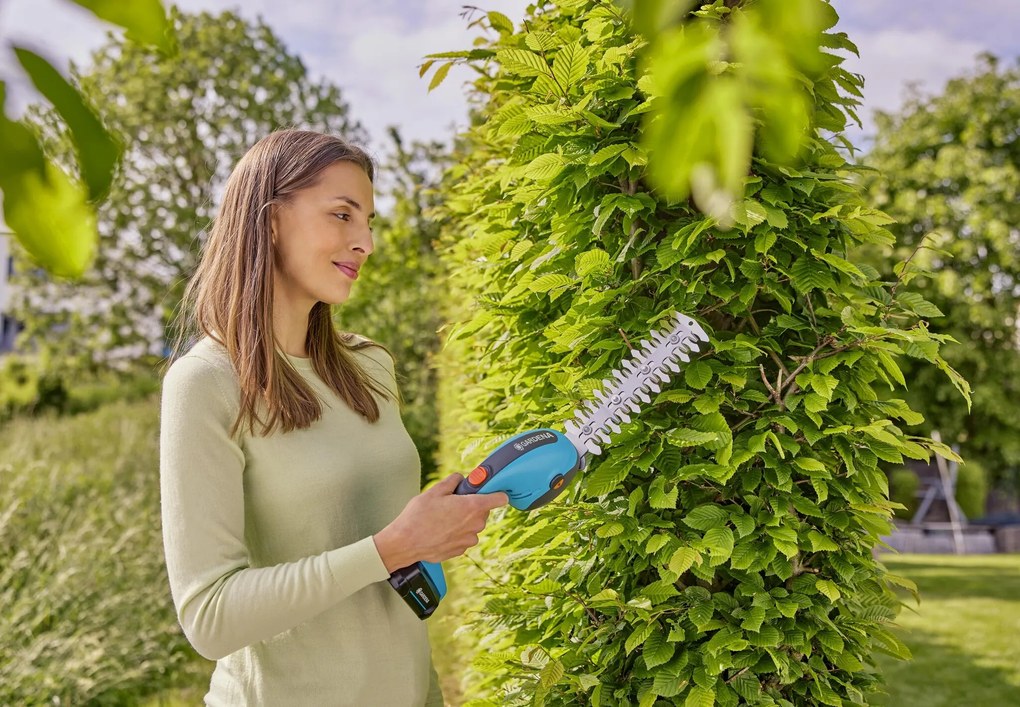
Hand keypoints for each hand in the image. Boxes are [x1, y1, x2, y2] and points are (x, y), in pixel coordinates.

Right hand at [374, 472, 509, 571]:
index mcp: (472, 507)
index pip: (500, 498)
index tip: (490, 490)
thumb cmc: (418, 516)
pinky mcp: (461, 550)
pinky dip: (455, 533)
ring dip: (462, 520)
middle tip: (452, 503)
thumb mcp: (435, 491)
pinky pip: (463, 537)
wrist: (405, 543)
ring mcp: (468, 540)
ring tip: (442, 518)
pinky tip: (440, 530)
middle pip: (482, 511)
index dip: (496, 493)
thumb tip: (461, 478)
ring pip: (472, 525)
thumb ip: (453, 481)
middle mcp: (475, 525)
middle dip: (471, 505)